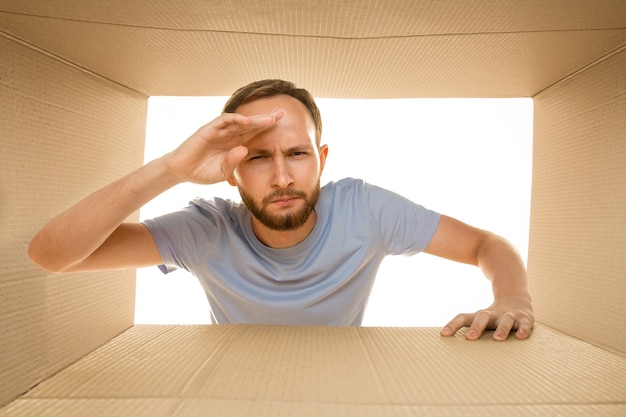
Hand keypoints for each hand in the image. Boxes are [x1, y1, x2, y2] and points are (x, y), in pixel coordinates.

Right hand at [164, 108, 284, 184]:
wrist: (181, 172)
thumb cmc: (202, 171)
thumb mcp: (222, 172)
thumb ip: (234, 163)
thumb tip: (244, 150)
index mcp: (235, 144)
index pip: (255, 134)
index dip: (268, 128)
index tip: (283, 125)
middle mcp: (229, 135)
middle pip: (251, 124)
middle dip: (267, 118)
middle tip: (282, 112)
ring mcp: (219, 131)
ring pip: (240, 121)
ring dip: (255, 118)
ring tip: (270, 117)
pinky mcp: (208, 129)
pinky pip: (224, 120)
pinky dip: (236, 119)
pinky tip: (248, 120)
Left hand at [440, 297, 533, 340]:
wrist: (516, 298)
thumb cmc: (492, 316)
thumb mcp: (479, 320)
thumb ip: (466, 329)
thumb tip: (445, 340)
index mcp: (480, 315)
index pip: (463, 317)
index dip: (453, 325)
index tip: (444, 334)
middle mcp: (493, 314)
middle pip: (483, 317)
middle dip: (477, 327)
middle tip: (470, 338)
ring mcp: (509, 316)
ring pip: (505, 321)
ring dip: (501, 329)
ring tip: (498, 339)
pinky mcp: (524, 319)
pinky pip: (524, 325)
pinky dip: (523, 330)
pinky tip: (520, 337)